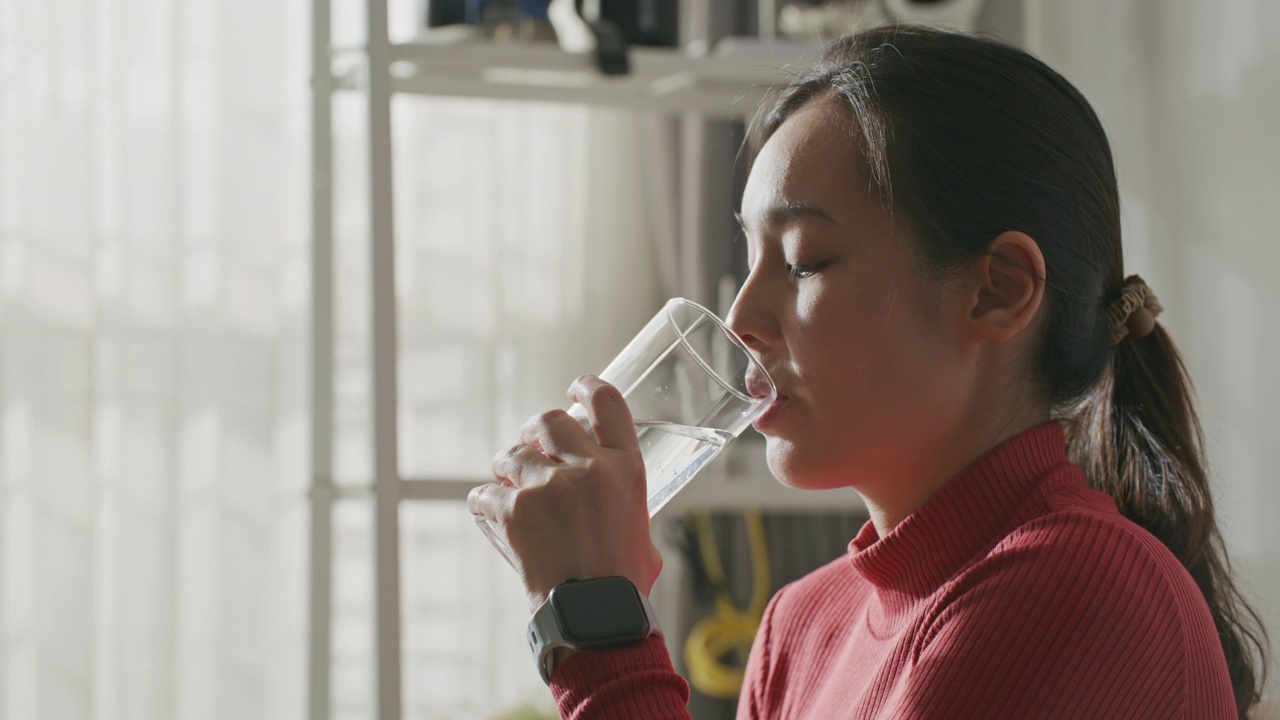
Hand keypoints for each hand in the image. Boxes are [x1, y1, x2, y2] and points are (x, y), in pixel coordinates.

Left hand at [468, 375, 662, 611]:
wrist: (594, 618)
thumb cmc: (622, 585)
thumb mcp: (642, 533)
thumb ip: (624, 504)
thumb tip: (610, 503)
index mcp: (625, 469)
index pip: (607, 403)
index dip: (587, 386)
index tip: (575, 385)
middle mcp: (587, 468)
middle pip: (550, 419)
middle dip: (535, 431)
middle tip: (531, 449)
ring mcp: (547, 486)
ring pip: (512, 454)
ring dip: (507, 470)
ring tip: (510, 491)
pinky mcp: (513, 509)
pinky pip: (484, 493)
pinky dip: (485, 504)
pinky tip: (492, 516)